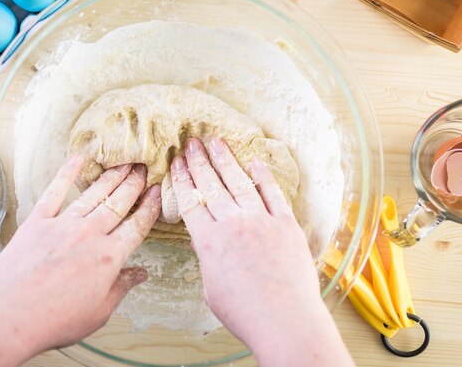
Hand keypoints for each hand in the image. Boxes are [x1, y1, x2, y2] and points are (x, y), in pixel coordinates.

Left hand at [0, 156, 160, 354]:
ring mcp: (63, 224)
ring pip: (93, 194)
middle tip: (144, 167)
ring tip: (124, 163)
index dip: (150, 208)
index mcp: (109, 257)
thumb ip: (121, 288)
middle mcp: (90, 234)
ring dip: (111, 177)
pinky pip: (54, 192)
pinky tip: (78, 159)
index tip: (157, 193)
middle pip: (118, 203)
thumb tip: (141, 274)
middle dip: (134, 184)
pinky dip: (67, 174)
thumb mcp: (99, 312)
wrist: (10, 316)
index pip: (136, 227)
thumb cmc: (56, 320)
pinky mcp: (37, 222)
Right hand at [171, 138, 353, 366]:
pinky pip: (273, 194)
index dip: (182, 180)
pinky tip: (255, 162)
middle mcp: (233, 225)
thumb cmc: (245, 313)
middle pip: (211, 187)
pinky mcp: (286, 225)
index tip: (176, 163)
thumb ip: (208, 259)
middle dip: (199, 162)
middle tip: (191, 142)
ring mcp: (262, 221)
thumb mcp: (211, 288)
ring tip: (215, 141)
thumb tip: (207, 243)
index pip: (191, 203)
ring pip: (239, 183)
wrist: (285, 319)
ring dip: (225, 160)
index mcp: (210, 242)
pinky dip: (263, 176)